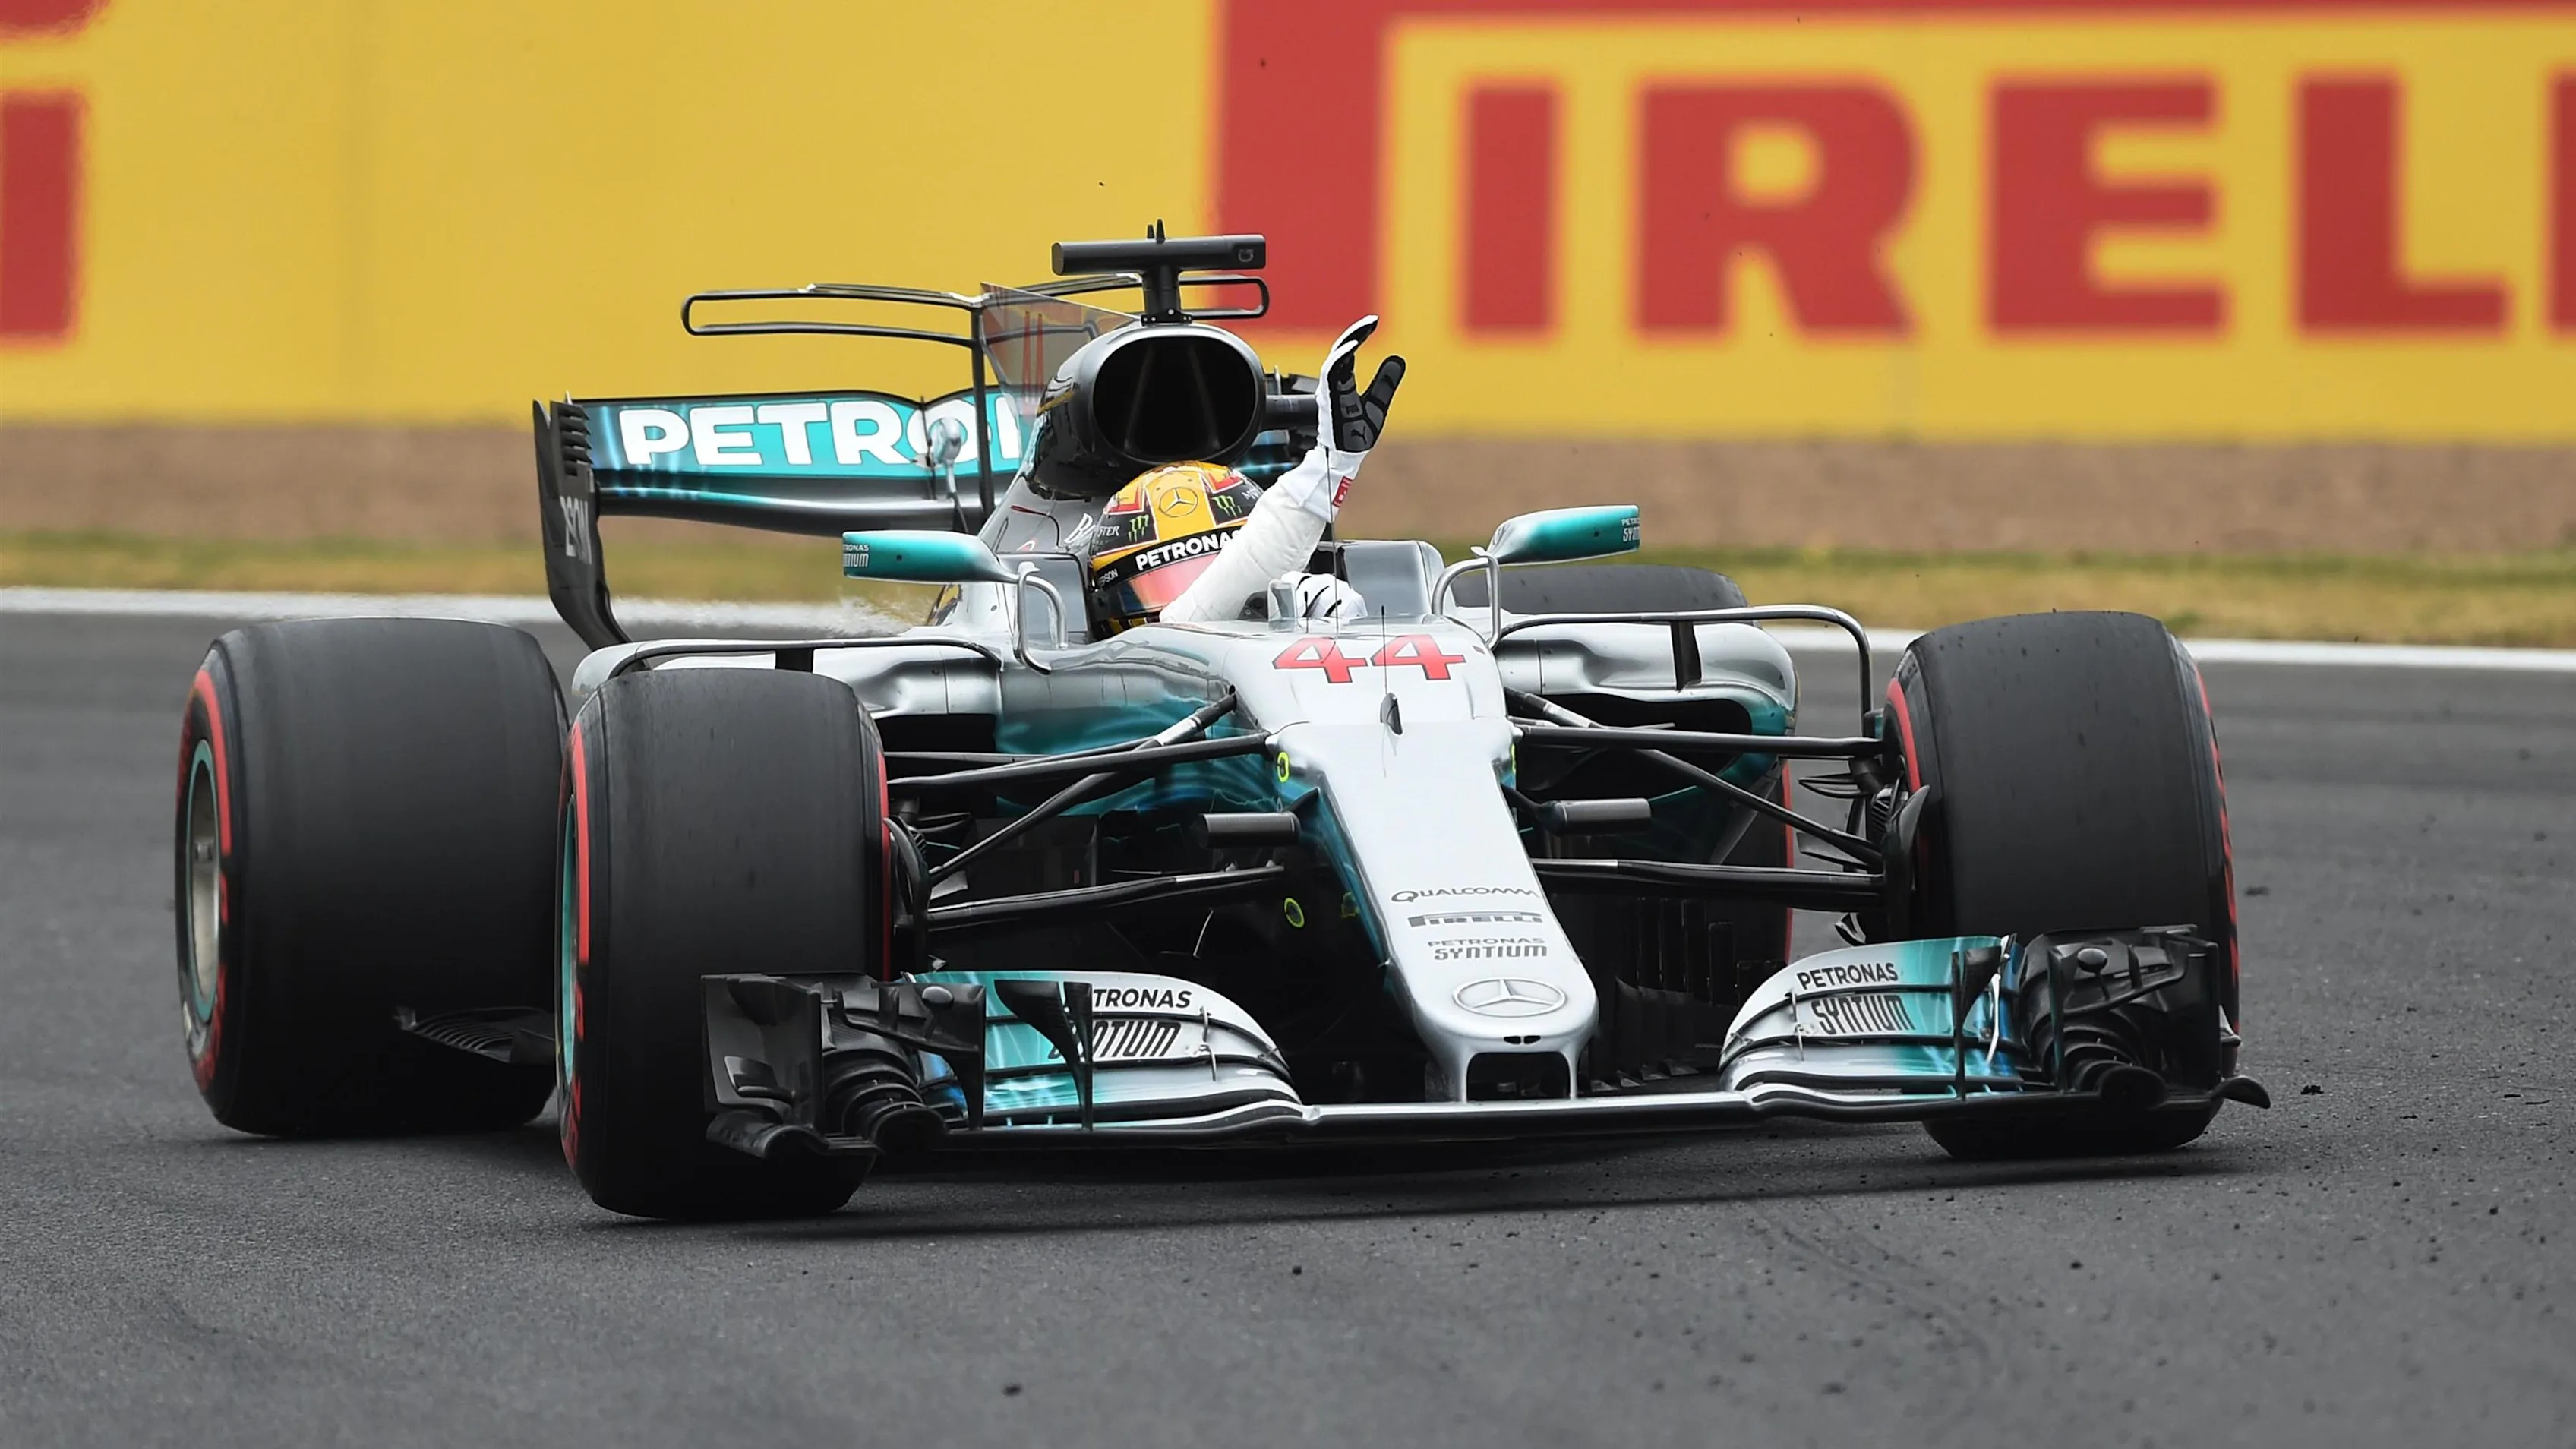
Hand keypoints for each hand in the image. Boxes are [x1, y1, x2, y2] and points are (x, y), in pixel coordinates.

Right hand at [1320, 316, 1404, 455]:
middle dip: (1354, 333)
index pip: (1348, 352)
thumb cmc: (1356, 434)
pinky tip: (1352, 348)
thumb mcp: (1378, 402)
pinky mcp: (1330, 402)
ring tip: (1363, 331)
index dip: (1359, 335)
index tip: (1373, 322)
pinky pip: (1331, 376)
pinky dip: (1339, 360)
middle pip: (1339, 351)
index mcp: (1342, 382)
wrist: (1346, 458)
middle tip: (1372, 321)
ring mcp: (1330, 393)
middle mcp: (1333, 385)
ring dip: (1347, 343)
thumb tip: (1398, 359)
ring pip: (1333, 361)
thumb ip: (1385, 382)